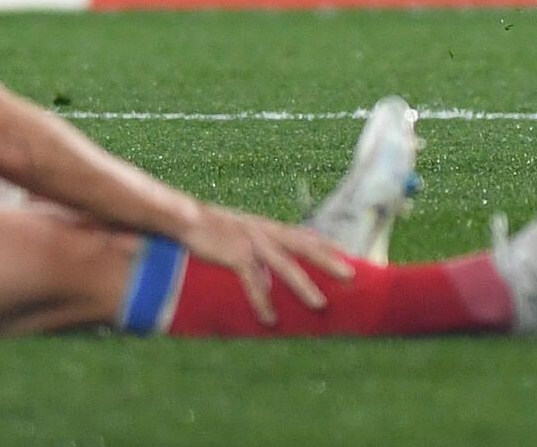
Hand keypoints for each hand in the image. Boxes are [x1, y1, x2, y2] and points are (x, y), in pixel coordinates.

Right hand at [179, 205, 353, 325]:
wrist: (186, 217)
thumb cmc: (212, 229)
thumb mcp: (241, 233)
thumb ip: (258, 251)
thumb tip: (268, 279)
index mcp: (268, 228)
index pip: (305, 235)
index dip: (327, 246)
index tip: (350, 258)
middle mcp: (265, 232)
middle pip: (304, 245)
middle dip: (329, 260)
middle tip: (351, 276)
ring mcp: (251, 242)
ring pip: (284, 265)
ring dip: (303, 286)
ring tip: (320, 304)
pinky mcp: (235, 254)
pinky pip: (253, 281)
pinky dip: (262, 300)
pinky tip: (269, 319)